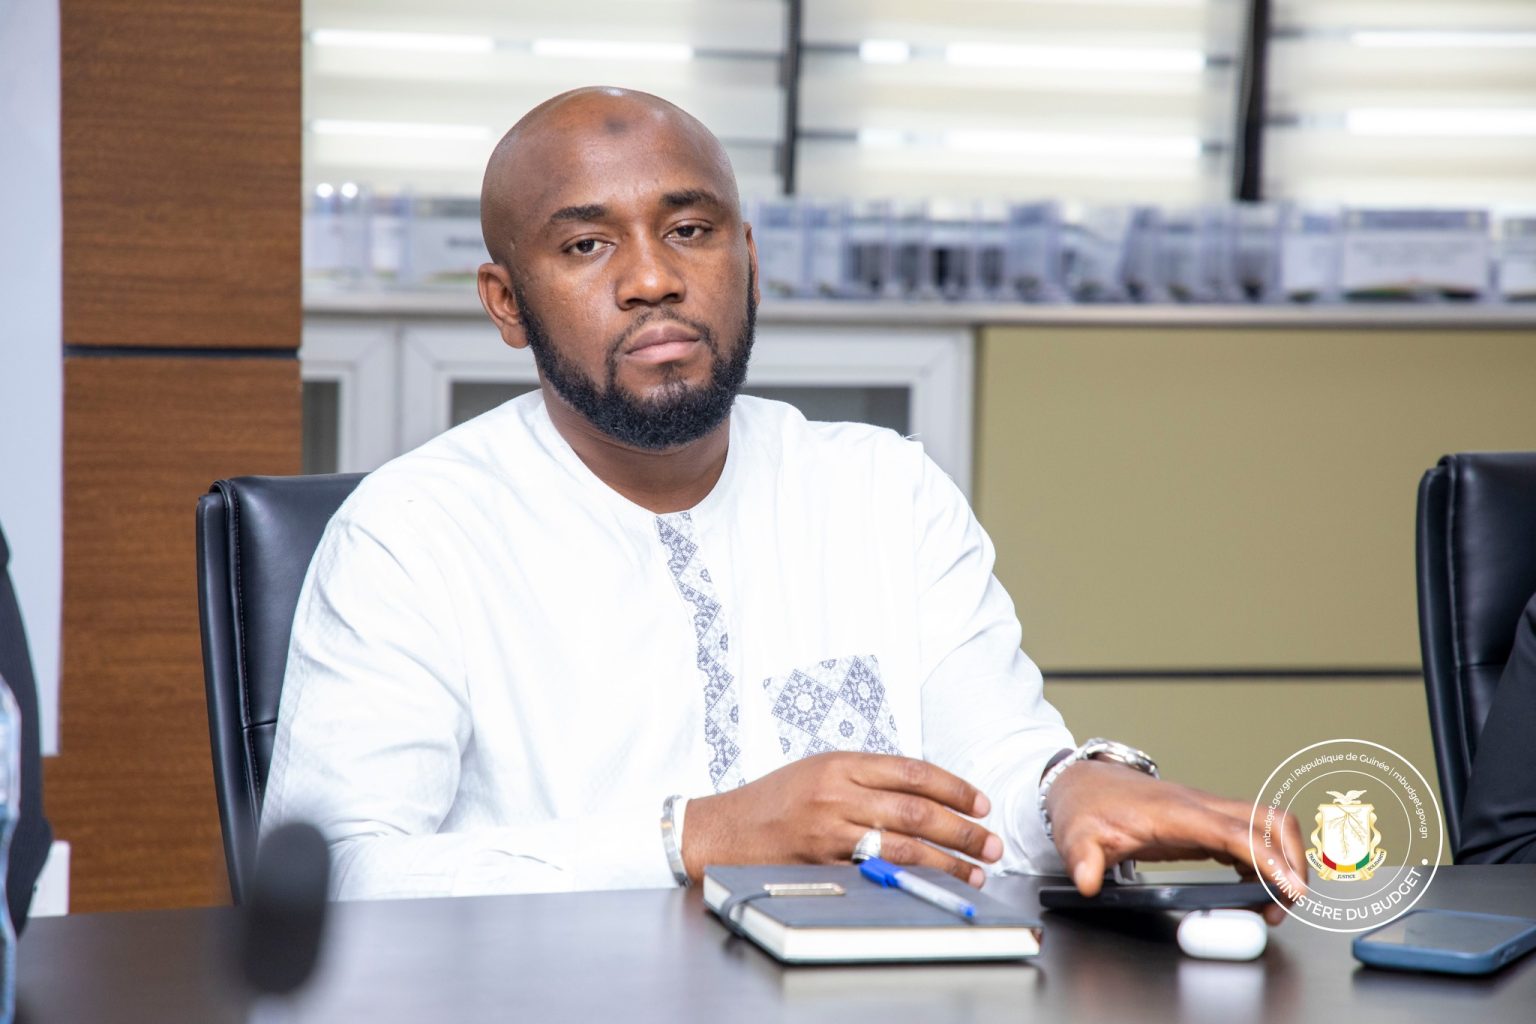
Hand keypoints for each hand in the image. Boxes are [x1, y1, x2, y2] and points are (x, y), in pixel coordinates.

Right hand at [681, 752, 1003, 887]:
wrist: (724, 830)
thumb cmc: (774, 800)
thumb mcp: (819, 770)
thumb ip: (867, 778)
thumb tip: (925, 794)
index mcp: (841, 763)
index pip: (913, 771)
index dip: (954, 787)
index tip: (981, 803)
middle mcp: (838, 794)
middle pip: (917, 809)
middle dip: (962, 829)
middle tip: (991, 843)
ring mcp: (830, 832)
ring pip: (904, 845)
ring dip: (947, 861)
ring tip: (974, 871)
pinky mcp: (824, 865)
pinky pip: (878, 871)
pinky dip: (912, 878)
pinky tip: (933, 885)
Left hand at [1045, 760, 1307, 924]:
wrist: (1082, 784)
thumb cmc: (1084, 806)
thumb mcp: (1076, 835)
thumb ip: (1083, 859)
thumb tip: (1088, 881)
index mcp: (1174, 812)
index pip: (1234, 831)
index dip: (1266, 859)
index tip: (1287, 888)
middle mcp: (1198, 807)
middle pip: (1267, 821)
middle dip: (1291, 861)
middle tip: (1285, 903)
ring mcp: (1204, 813)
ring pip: (1265, 825)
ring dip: (1281, 862)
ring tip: (1271, 904)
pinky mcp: (1203, 823)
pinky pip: (1248, 837)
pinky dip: (1263, 862)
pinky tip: (1252, 887)